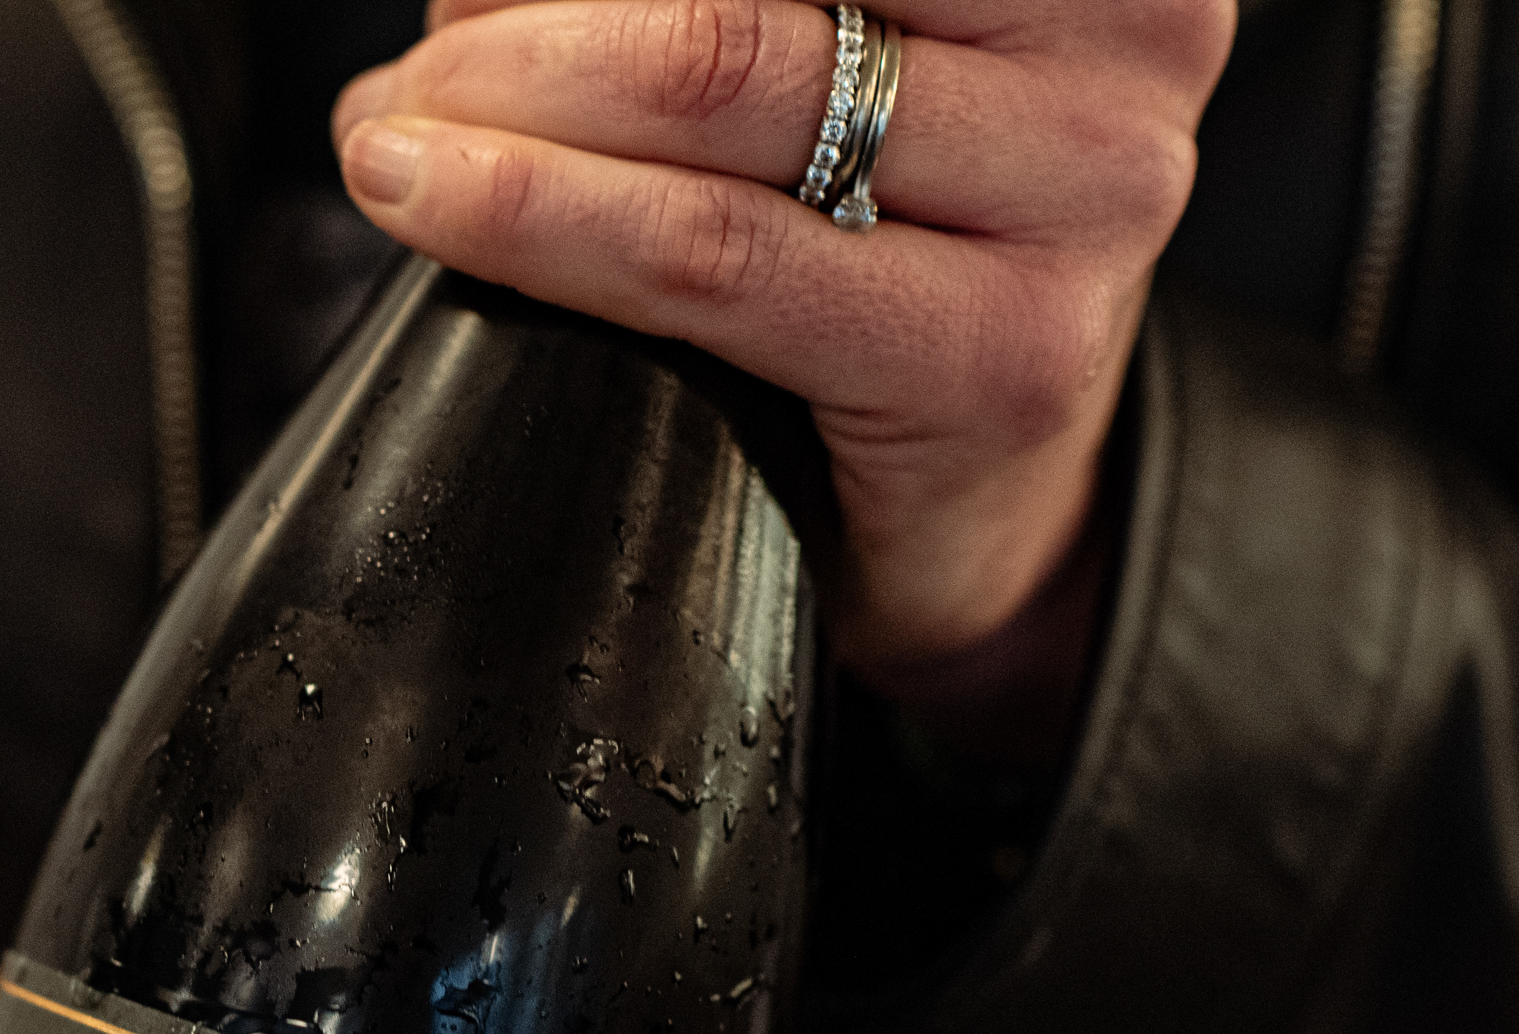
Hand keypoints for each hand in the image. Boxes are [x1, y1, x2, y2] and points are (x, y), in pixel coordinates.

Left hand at [334, 0, 1229, 761]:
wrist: (985, 499)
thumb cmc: (883, 246)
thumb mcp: (832, 61)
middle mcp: (1121, 29)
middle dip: (527, 14)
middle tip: (419, 71)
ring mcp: (1081, 191)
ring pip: (713, 89)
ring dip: (505, 103)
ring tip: (396, 138)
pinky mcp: (1000, 354)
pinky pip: (713, 258)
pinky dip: (539, 219)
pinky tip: (435, 201)